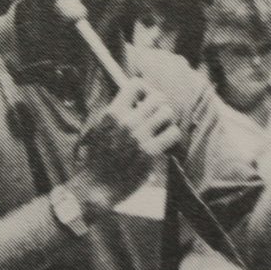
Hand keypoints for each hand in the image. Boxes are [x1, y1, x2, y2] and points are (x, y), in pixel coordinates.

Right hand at [73, 78, 181, 209]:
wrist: (97, 184)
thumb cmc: (99, 157)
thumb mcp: (101, 128)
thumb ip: (118, 112)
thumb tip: (139, 99)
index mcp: (113, 112)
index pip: (136, 84)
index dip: (145, 90)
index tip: (144, 101)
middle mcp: (126, 121)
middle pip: (158, 97)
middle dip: (159, 106)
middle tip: (156, 118)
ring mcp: (139, 136)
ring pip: (168, 113)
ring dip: (167, 122)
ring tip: (160, 131)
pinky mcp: (150, 152)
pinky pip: (173, 133)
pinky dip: (172, 138)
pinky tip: (164, 144)